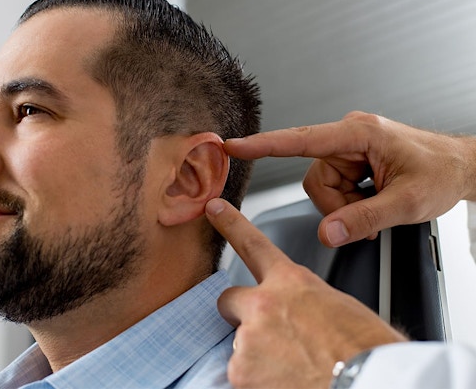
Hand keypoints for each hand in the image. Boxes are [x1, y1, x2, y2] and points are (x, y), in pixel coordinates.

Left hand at [206, 198, 406, 387]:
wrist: (367, 382)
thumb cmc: (367, 350)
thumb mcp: (342, 309)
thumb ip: (309, 304)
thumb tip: (306, 316)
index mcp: (292, 283)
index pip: (253, 244)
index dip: (230, 224)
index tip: (213, 208)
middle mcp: (263, 306)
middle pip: (229, 301)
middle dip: (241, 314)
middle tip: (269, 335)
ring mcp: (248, 339)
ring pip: (241, 344)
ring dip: (259, 355)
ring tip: (295, 367)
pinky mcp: (241, 371)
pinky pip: (242, 375)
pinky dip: (259, 381)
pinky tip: (286, 382)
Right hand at [225, 111, 475, 246]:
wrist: (464, 168)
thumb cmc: (443, 172)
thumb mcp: (407, 203)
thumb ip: (362, 219)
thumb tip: (326, 233)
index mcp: (359, 134)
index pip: (301, 141)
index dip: (264, 145)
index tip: (234, 147)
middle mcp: (350, 136)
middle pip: (315, 179)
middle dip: (338, 205)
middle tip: (369, 217)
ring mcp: (350, 148)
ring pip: (322, 187)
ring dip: (346, 206)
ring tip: (377, 207)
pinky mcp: (352, 159)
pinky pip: (334, 187)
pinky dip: (351, 202)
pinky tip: (374, 200)